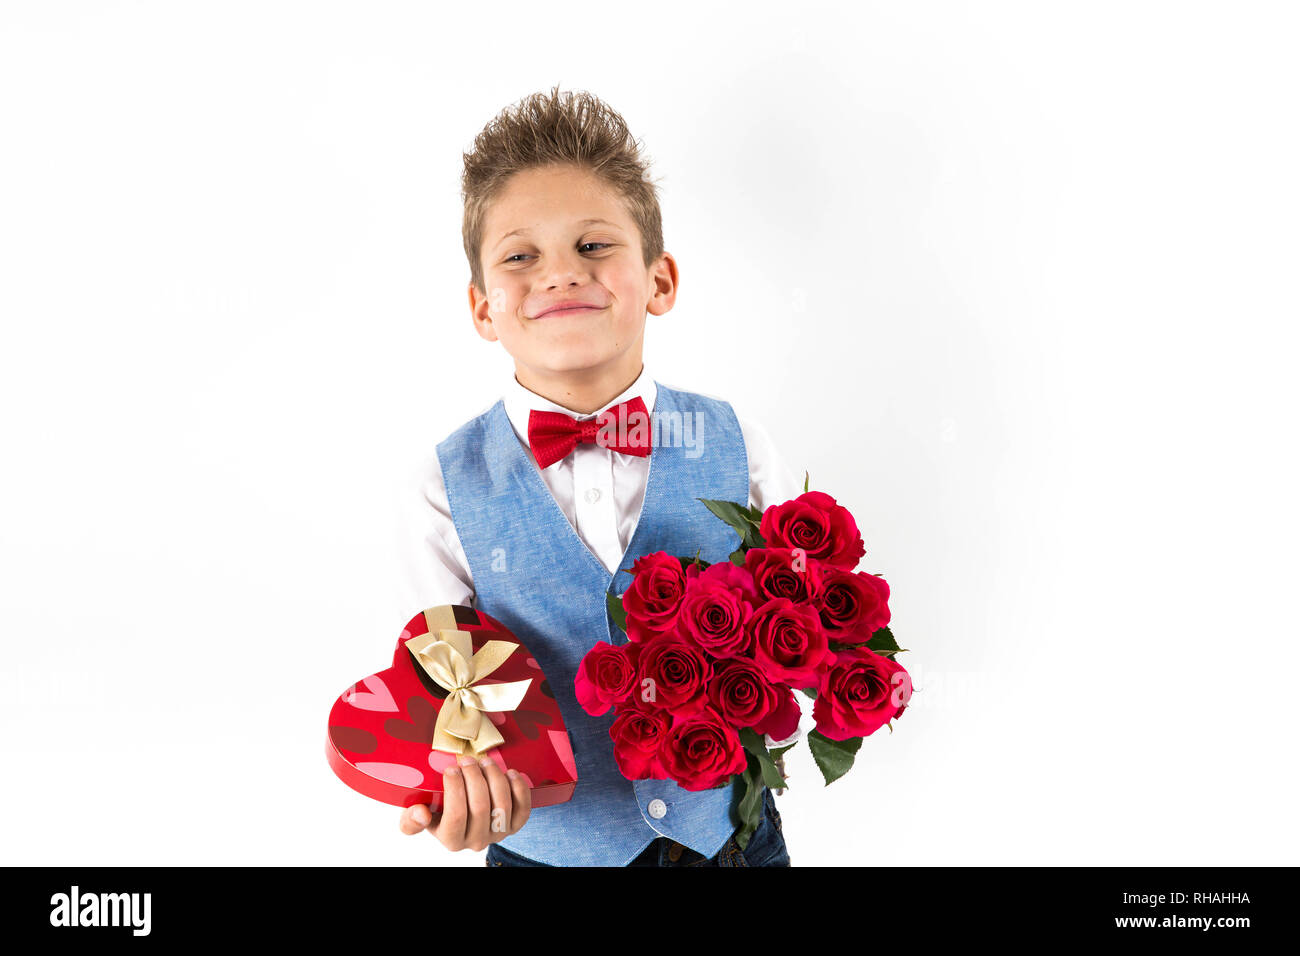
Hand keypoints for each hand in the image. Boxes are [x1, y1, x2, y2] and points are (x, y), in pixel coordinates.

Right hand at [399, 753, 531, 851]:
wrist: (466, 819)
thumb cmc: (440, 812)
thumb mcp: (420, 816)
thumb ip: (411, 819)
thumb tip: (420, 813)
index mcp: (451, 840)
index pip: (455, 817)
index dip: (454, 789)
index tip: (450, 768)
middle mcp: (476, 841)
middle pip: (480, 807)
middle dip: (474, 777)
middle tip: (467, 759)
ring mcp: (498, 834)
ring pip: (502, 805)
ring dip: (494, 777)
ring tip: (485, 761)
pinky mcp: (515, 825)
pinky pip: (523, 808)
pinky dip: (519, 788)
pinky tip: (509, 772)